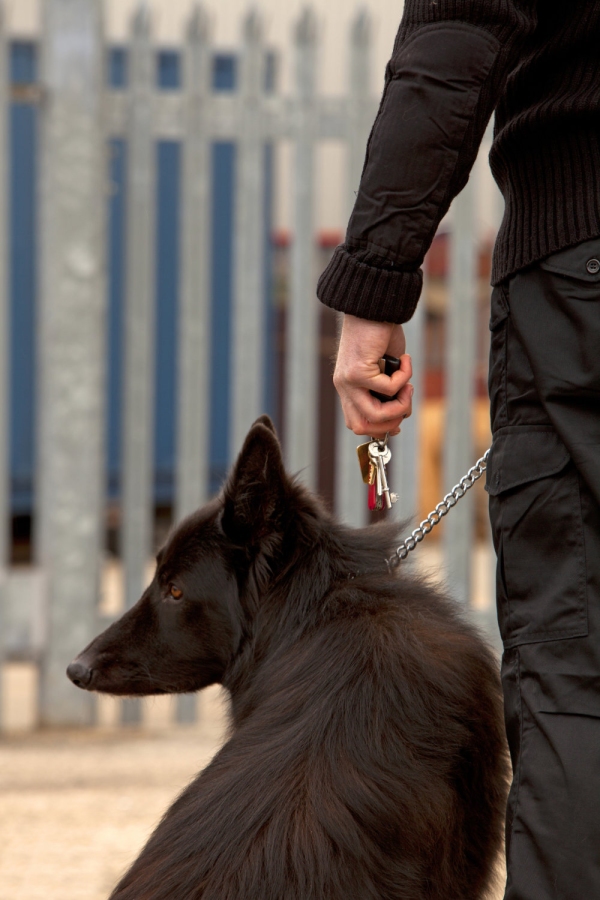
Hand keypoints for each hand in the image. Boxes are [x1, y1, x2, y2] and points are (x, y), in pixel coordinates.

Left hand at [334, 314, 412, 437]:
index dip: (380, 428)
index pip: (356, 423)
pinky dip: (405, 377)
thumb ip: (391, 391)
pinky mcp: (357, 372)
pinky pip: (388, 388)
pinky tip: (405, 360)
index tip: (400, 417)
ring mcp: (348, 381)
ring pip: (375, 414)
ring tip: (409, 386)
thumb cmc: (381, 333)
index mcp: (348, 388)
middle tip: (407, 400)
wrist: (374, 306)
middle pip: (361, 427)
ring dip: (400, 405)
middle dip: (391, 422)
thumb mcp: (387, 368)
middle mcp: (344, 387)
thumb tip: (402, 414)